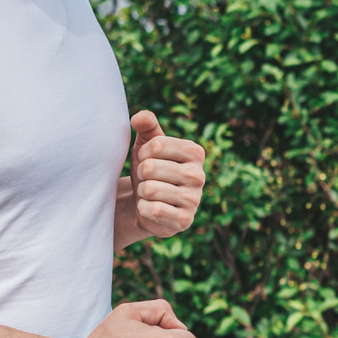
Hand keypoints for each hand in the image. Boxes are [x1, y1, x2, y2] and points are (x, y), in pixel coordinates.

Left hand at [117, 110, 205, 246]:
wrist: (148, 204)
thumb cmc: (150, 170)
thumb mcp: (147, 145)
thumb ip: (146, 125)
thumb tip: (138, 117)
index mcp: (195, 152)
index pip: (156, 145)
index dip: (143, 153)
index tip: (148, 160)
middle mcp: (199, 175)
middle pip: (150, 167)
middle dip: (141, 175)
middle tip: (149, 180)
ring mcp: (194, 200)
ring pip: (150, 189)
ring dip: (142, 192)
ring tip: (150, 194)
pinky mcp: (185, 220)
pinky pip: (153, 210)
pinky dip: (144, 208)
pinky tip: (152, 209)